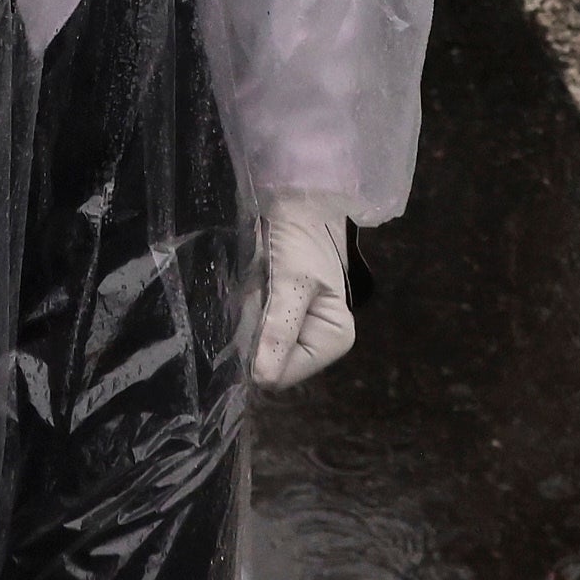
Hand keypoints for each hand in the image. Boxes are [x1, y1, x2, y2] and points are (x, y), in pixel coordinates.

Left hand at [252, 193, 357, 389]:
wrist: (297, 200)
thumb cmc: (301, 237)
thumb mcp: (291, 282)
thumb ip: (278, 330)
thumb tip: (262, 380)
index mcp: (334, 340)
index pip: (284, 374)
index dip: (259, 351)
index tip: (252, 313)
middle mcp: (318, 342)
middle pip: (269, 360)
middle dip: (253, 333)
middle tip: (253, 296)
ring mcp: (298, 331)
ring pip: (257, 346)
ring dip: (246, 320)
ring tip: (252, 288)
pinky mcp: (282, 317)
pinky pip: (253, 329)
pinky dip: (245, 312)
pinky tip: (249, 289)